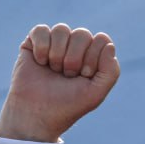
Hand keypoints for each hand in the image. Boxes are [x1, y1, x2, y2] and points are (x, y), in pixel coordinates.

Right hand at [0, 24, 120, 142]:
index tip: (84, 76)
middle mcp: (75, 48)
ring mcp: (55, 44)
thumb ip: (110, 71)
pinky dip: (42, 47)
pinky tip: (40, 62)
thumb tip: (108, 45)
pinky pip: (41, 30)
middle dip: (75, 58)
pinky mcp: (34, 43)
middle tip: (68, 76)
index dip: (93, 58)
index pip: (101, 40)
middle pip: (82, 34)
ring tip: (54, 70)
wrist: (37, 114)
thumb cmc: (68, 105)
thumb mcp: (96, 93)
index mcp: (93, 57)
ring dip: (58, 54)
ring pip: (62, 29)